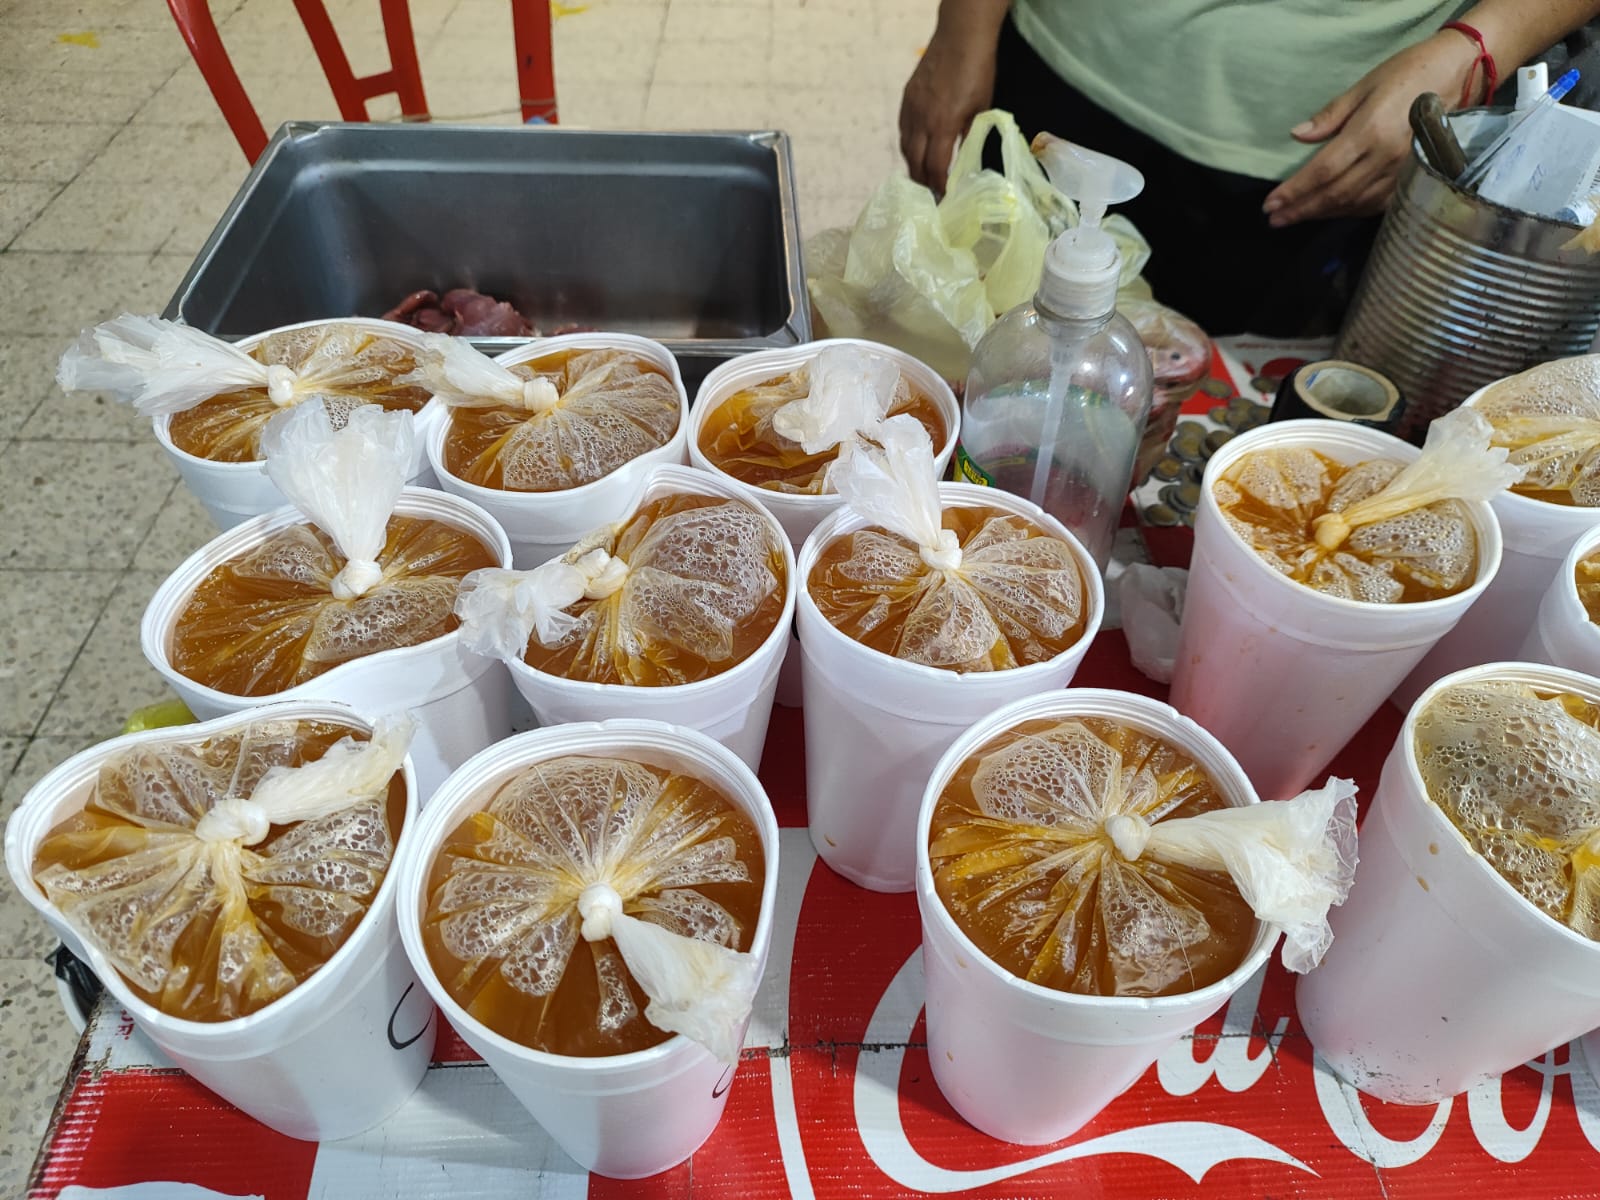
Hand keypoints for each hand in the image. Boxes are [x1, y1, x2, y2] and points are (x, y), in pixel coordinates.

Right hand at [899, 25, 997, 193]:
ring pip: (906, 147)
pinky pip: (903, 130)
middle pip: (914, 163)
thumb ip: (969, 135)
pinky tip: (917, 150)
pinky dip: (909, 145)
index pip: (935, 167)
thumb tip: (963, 157)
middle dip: (922, 182)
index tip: (943, 197)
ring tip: (922, 177)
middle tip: (930, 195)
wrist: (960, 37)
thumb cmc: (977, 70)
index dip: (938, 186)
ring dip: (913, 165)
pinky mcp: (907, 98)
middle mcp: (921, 120)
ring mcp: (910, 109)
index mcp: (942, 125)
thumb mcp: (980, 108)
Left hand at [1262, 32, 1479, 226]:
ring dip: (1322, 214)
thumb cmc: (1410, 73)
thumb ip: (1331, 116)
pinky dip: (1350, 211)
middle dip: (1302, 210)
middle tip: (1276, 220)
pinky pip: (1377, 204)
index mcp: (1369, 131)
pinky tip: (1333, 212)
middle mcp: (1386, 157)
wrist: (1459, 73)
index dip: (1294, 192)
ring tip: (1297, 217)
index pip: (1322, 171)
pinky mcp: (1414, 178)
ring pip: (1354, 203)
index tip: (1270, 204)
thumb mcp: (1365, 86)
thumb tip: (1298, 135)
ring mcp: (1403, 171)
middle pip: (1335, 194)